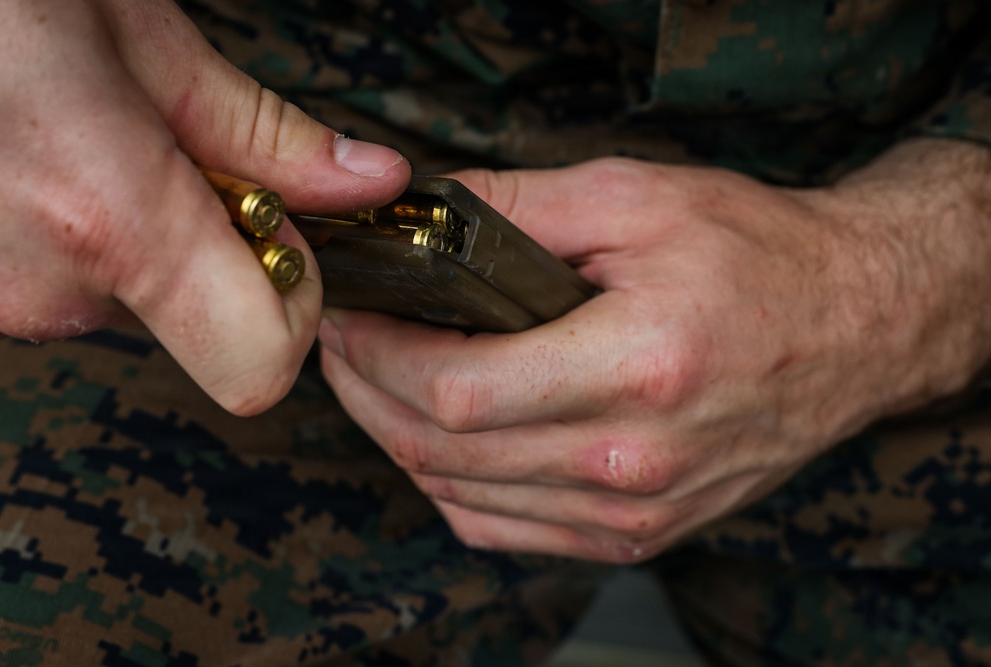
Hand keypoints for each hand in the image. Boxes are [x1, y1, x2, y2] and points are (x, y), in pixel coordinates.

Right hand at [0, 0, 409, 413]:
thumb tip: (366, 183)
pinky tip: (48, 155)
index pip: (258, 366)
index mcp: (108, 216)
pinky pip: (64, 280)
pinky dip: (83, 229)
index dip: (296, 311)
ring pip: (130, 296)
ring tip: (92, 132)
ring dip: (144, 228)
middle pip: (199, 319)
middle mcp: (43, 283)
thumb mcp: (140, 32)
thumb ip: (263, 132)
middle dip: (215, 243)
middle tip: (176, 149)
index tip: (287, 240)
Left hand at [318, 139, 990, 561]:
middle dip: (368, 395)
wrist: (854, 327)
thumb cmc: (759, 257)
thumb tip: (425, 217)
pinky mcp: (639, 534)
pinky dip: (452, 487)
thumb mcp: (639, 199)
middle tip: (346, 344)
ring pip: (463, 499)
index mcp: (637, 367)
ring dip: (400, 441)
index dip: (377, 357)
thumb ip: (519, 208)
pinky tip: (441, 440)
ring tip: (380, 383)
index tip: (351, 317)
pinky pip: (507, 531)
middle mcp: (634, 459)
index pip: (457, 391)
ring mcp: (636, 511)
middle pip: (445, 452)